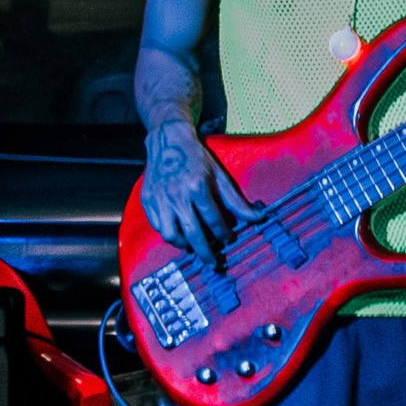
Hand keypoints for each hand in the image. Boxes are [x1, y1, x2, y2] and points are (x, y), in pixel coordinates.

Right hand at [142, 120, 260, 268]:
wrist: (168, 143)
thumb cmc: (198, 160)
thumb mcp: (219, 176)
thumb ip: (236, 201)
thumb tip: (258, 218)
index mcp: (198, 187)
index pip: (213, 219)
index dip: (223, 233)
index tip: (228, 240)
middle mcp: (177, 195)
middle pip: (192, 232)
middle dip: (205, 252)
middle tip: (214, 263)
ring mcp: (159, 199)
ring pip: (170, 234)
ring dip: (184, 245)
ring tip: (195, 247)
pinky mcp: (147, 201)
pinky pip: (158, 227)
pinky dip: (170, 235)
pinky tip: (180, 235)